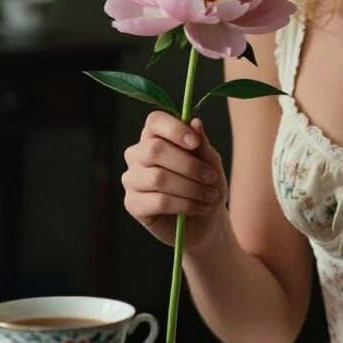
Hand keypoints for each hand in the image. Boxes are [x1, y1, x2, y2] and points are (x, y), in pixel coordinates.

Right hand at [122, 112, 227, 254]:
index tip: (195, 143)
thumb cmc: (207, 185)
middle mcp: (137, 154)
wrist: (207, 221)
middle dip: (189, 165)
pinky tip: (200, 208)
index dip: (174, 129)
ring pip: (158, 178)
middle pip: (155, 150)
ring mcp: (132, 179)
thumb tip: (195, 122)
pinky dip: (185, 204)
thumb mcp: (211, 162)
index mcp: (155, 136)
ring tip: (209, 196)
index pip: (155, 121)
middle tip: (211, 178)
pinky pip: (159, 201)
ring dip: (191, 188)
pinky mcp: (132, 204)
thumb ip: (202, 143)